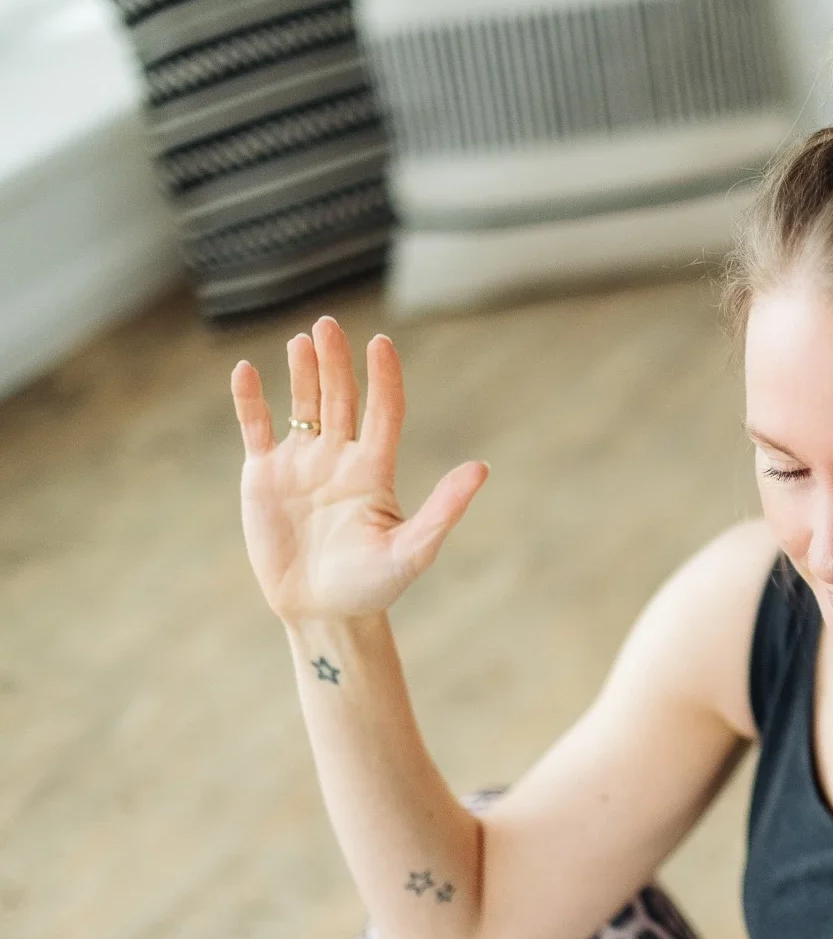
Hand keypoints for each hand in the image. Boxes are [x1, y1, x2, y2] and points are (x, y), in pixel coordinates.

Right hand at [230, 316, 488, 622]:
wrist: (323, 612)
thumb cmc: (373, 586)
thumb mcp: (413, 551)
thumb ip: (444, 509)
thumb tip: (481, 468)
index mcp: (376, 470)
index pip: (383, 412)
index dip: (383, 378)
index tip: (381, 344)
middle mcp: (341, 458)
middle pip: (341, 398)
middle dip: (335, 363)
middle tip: (329, 325)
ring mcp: (302, 464)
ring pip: (302, 406)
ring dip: (302, 373)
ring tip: (303, 339)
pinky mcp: (264, 476)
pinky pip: (256, 429)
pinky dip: (250, 401)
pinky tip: (245, 370)